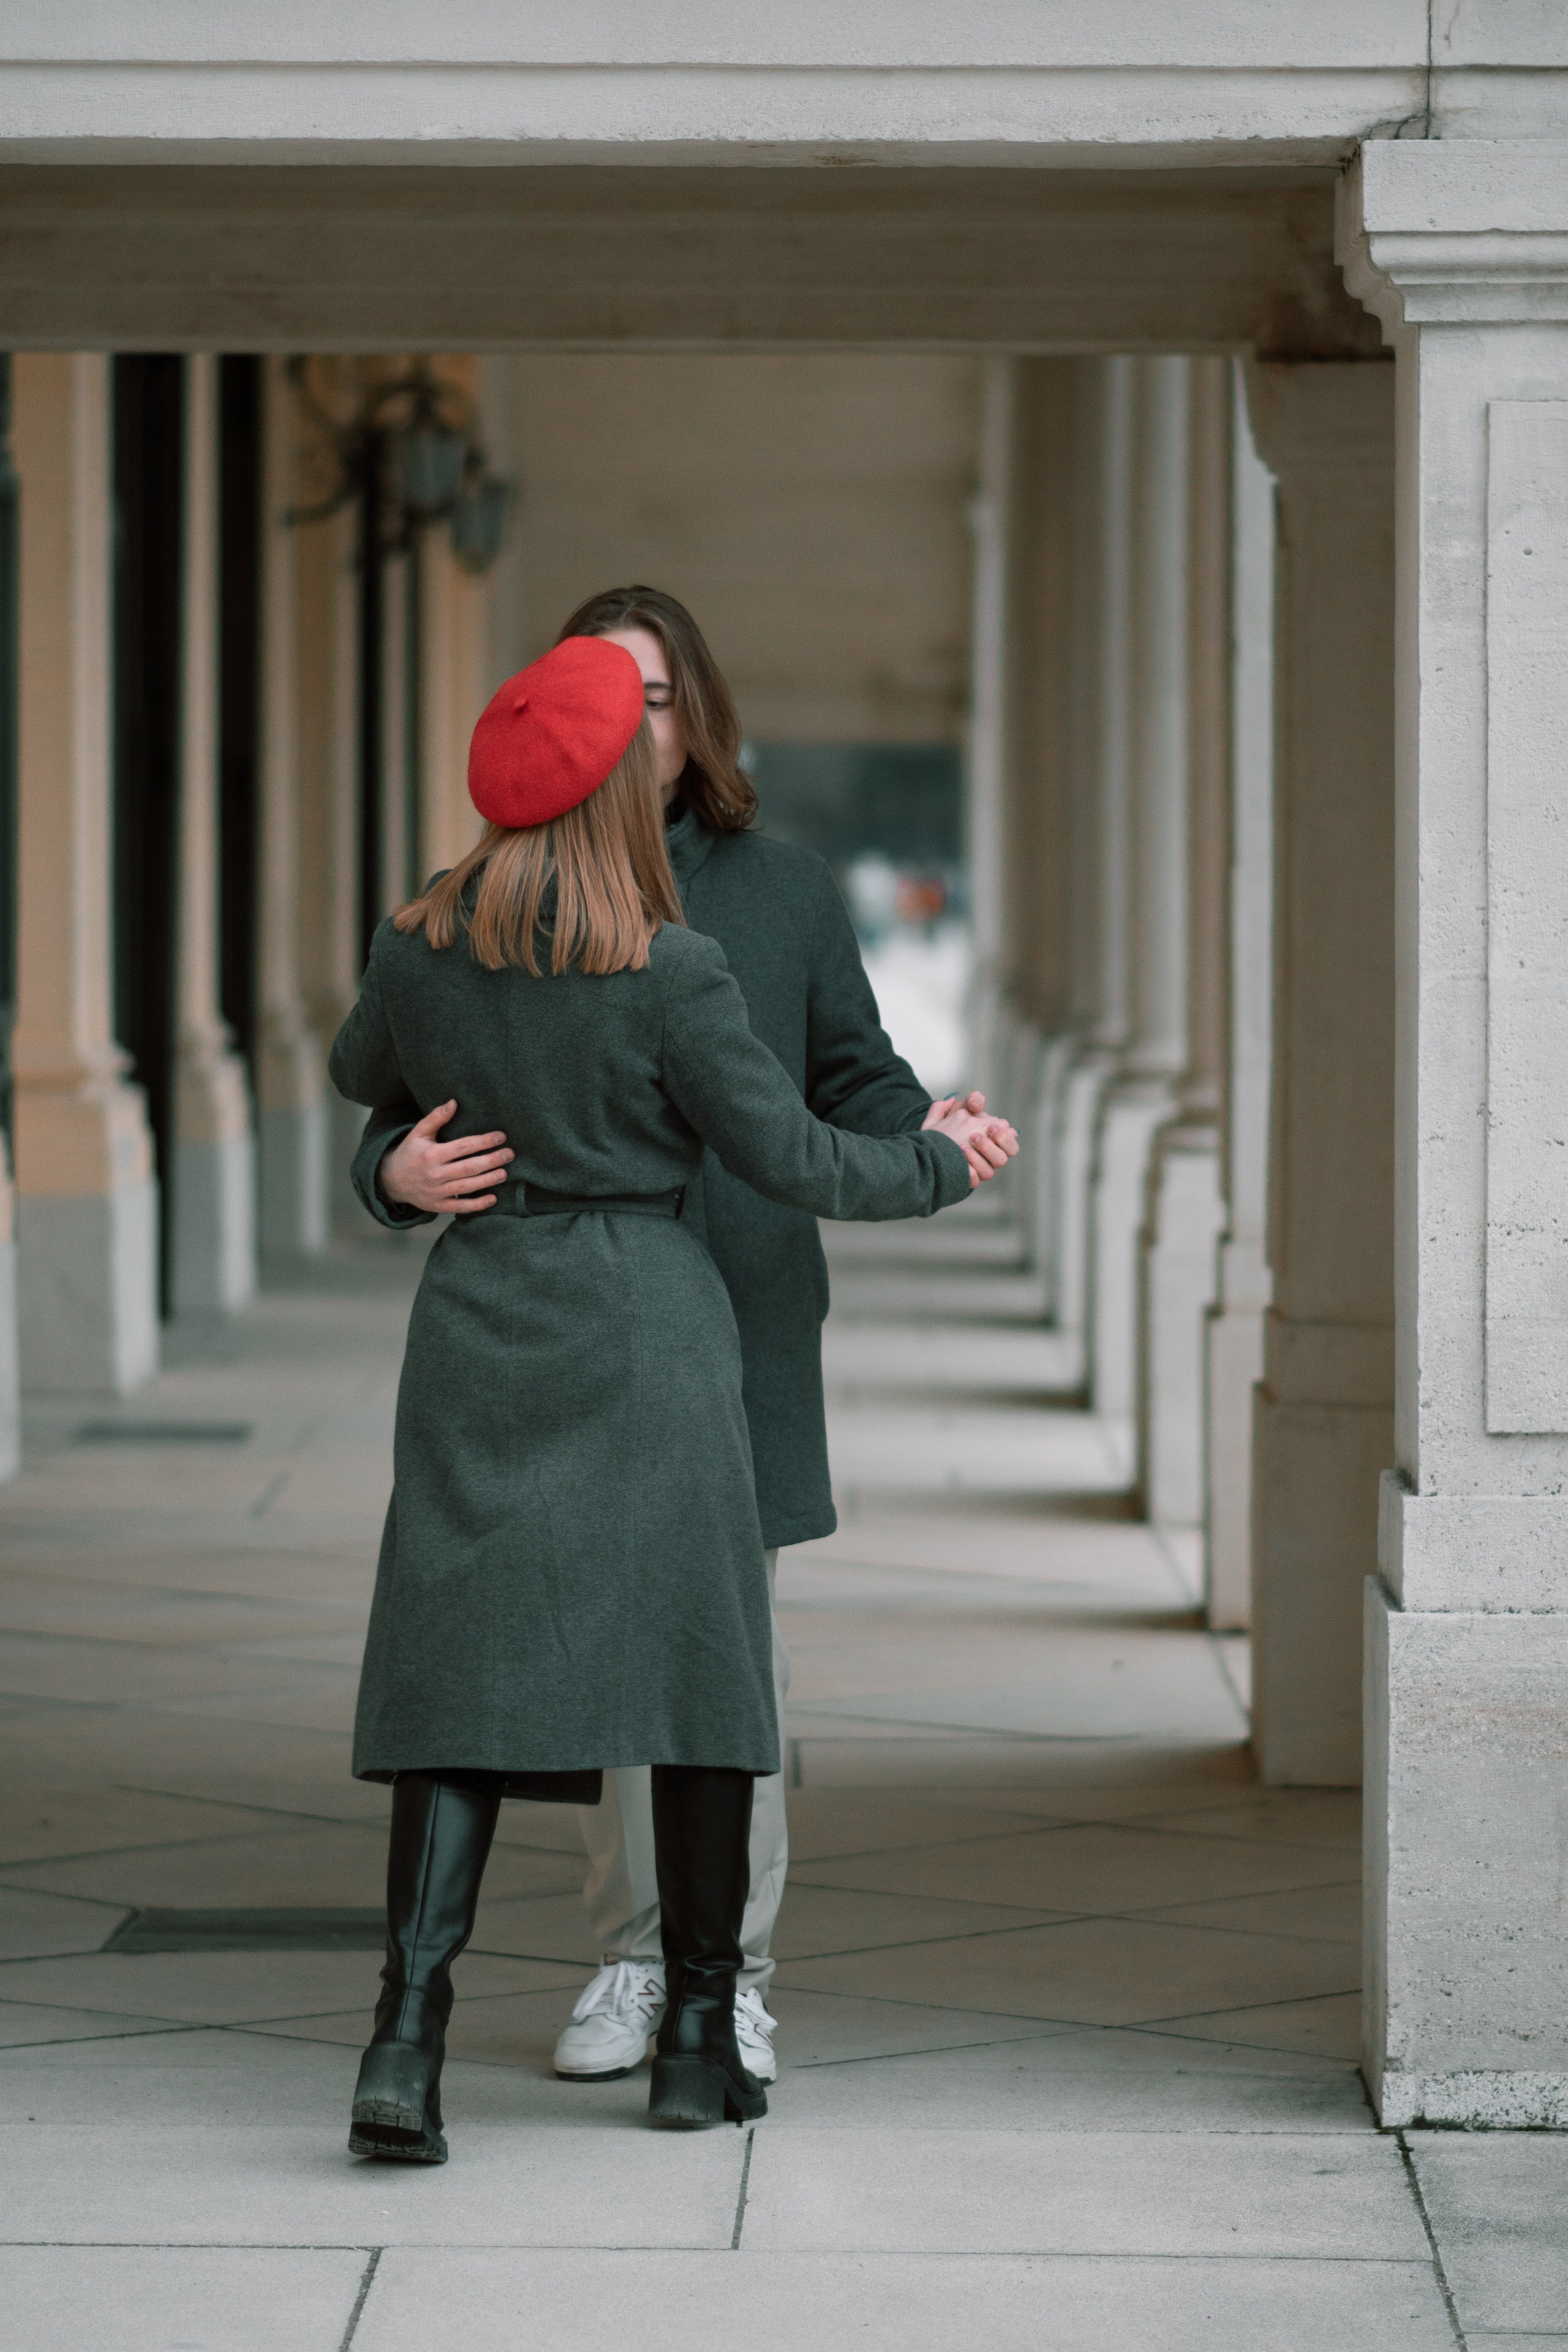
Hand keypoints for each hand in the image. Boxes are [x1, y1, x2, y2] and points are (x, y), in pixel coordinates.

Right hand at [379, 1100, 514, 1214]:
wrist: (390, 1180)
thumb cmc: (410, 1153)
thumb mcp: (418, 1133)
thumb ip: (436, 1118)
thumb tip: (454, 1102)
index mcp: (432, 1154)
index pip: (463, 1146)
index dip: (484, 1141)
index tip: (502, 1136)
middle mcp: (435, 1174)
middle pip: (469, 1167)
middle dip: (492, 1160)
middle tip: (510, 1154)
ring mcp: (437, 1192)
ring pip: (467, 1186)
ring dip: (488, 1180)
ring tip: (505, 1173)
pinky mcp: (438, 1206)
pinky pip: (460, 1206)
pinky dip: (477, 1205)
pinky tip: (493, 1199)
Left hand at [923, 1089, 1019, 1185]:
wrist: (923, 1147)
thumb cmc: (944, 1128)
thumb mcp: (956, 1109)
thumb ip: (971, 1101)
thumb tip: (977, 1105)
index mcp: (990, 1138)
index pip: (1010, 1138)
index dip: (1005, 1134)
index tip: (989, 1127)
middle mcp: (987, 1156)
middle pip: (1007, 1155)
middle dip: (998, 1144)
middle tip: (978, 1135)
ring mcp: (977, 1169)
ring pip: (991, 1171)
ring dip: (979, 1158)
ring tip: (963, 1147)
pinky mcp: (964, 1180)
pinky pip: (974, 1181)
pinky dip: (969, 1173)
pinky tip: (959, 1160)